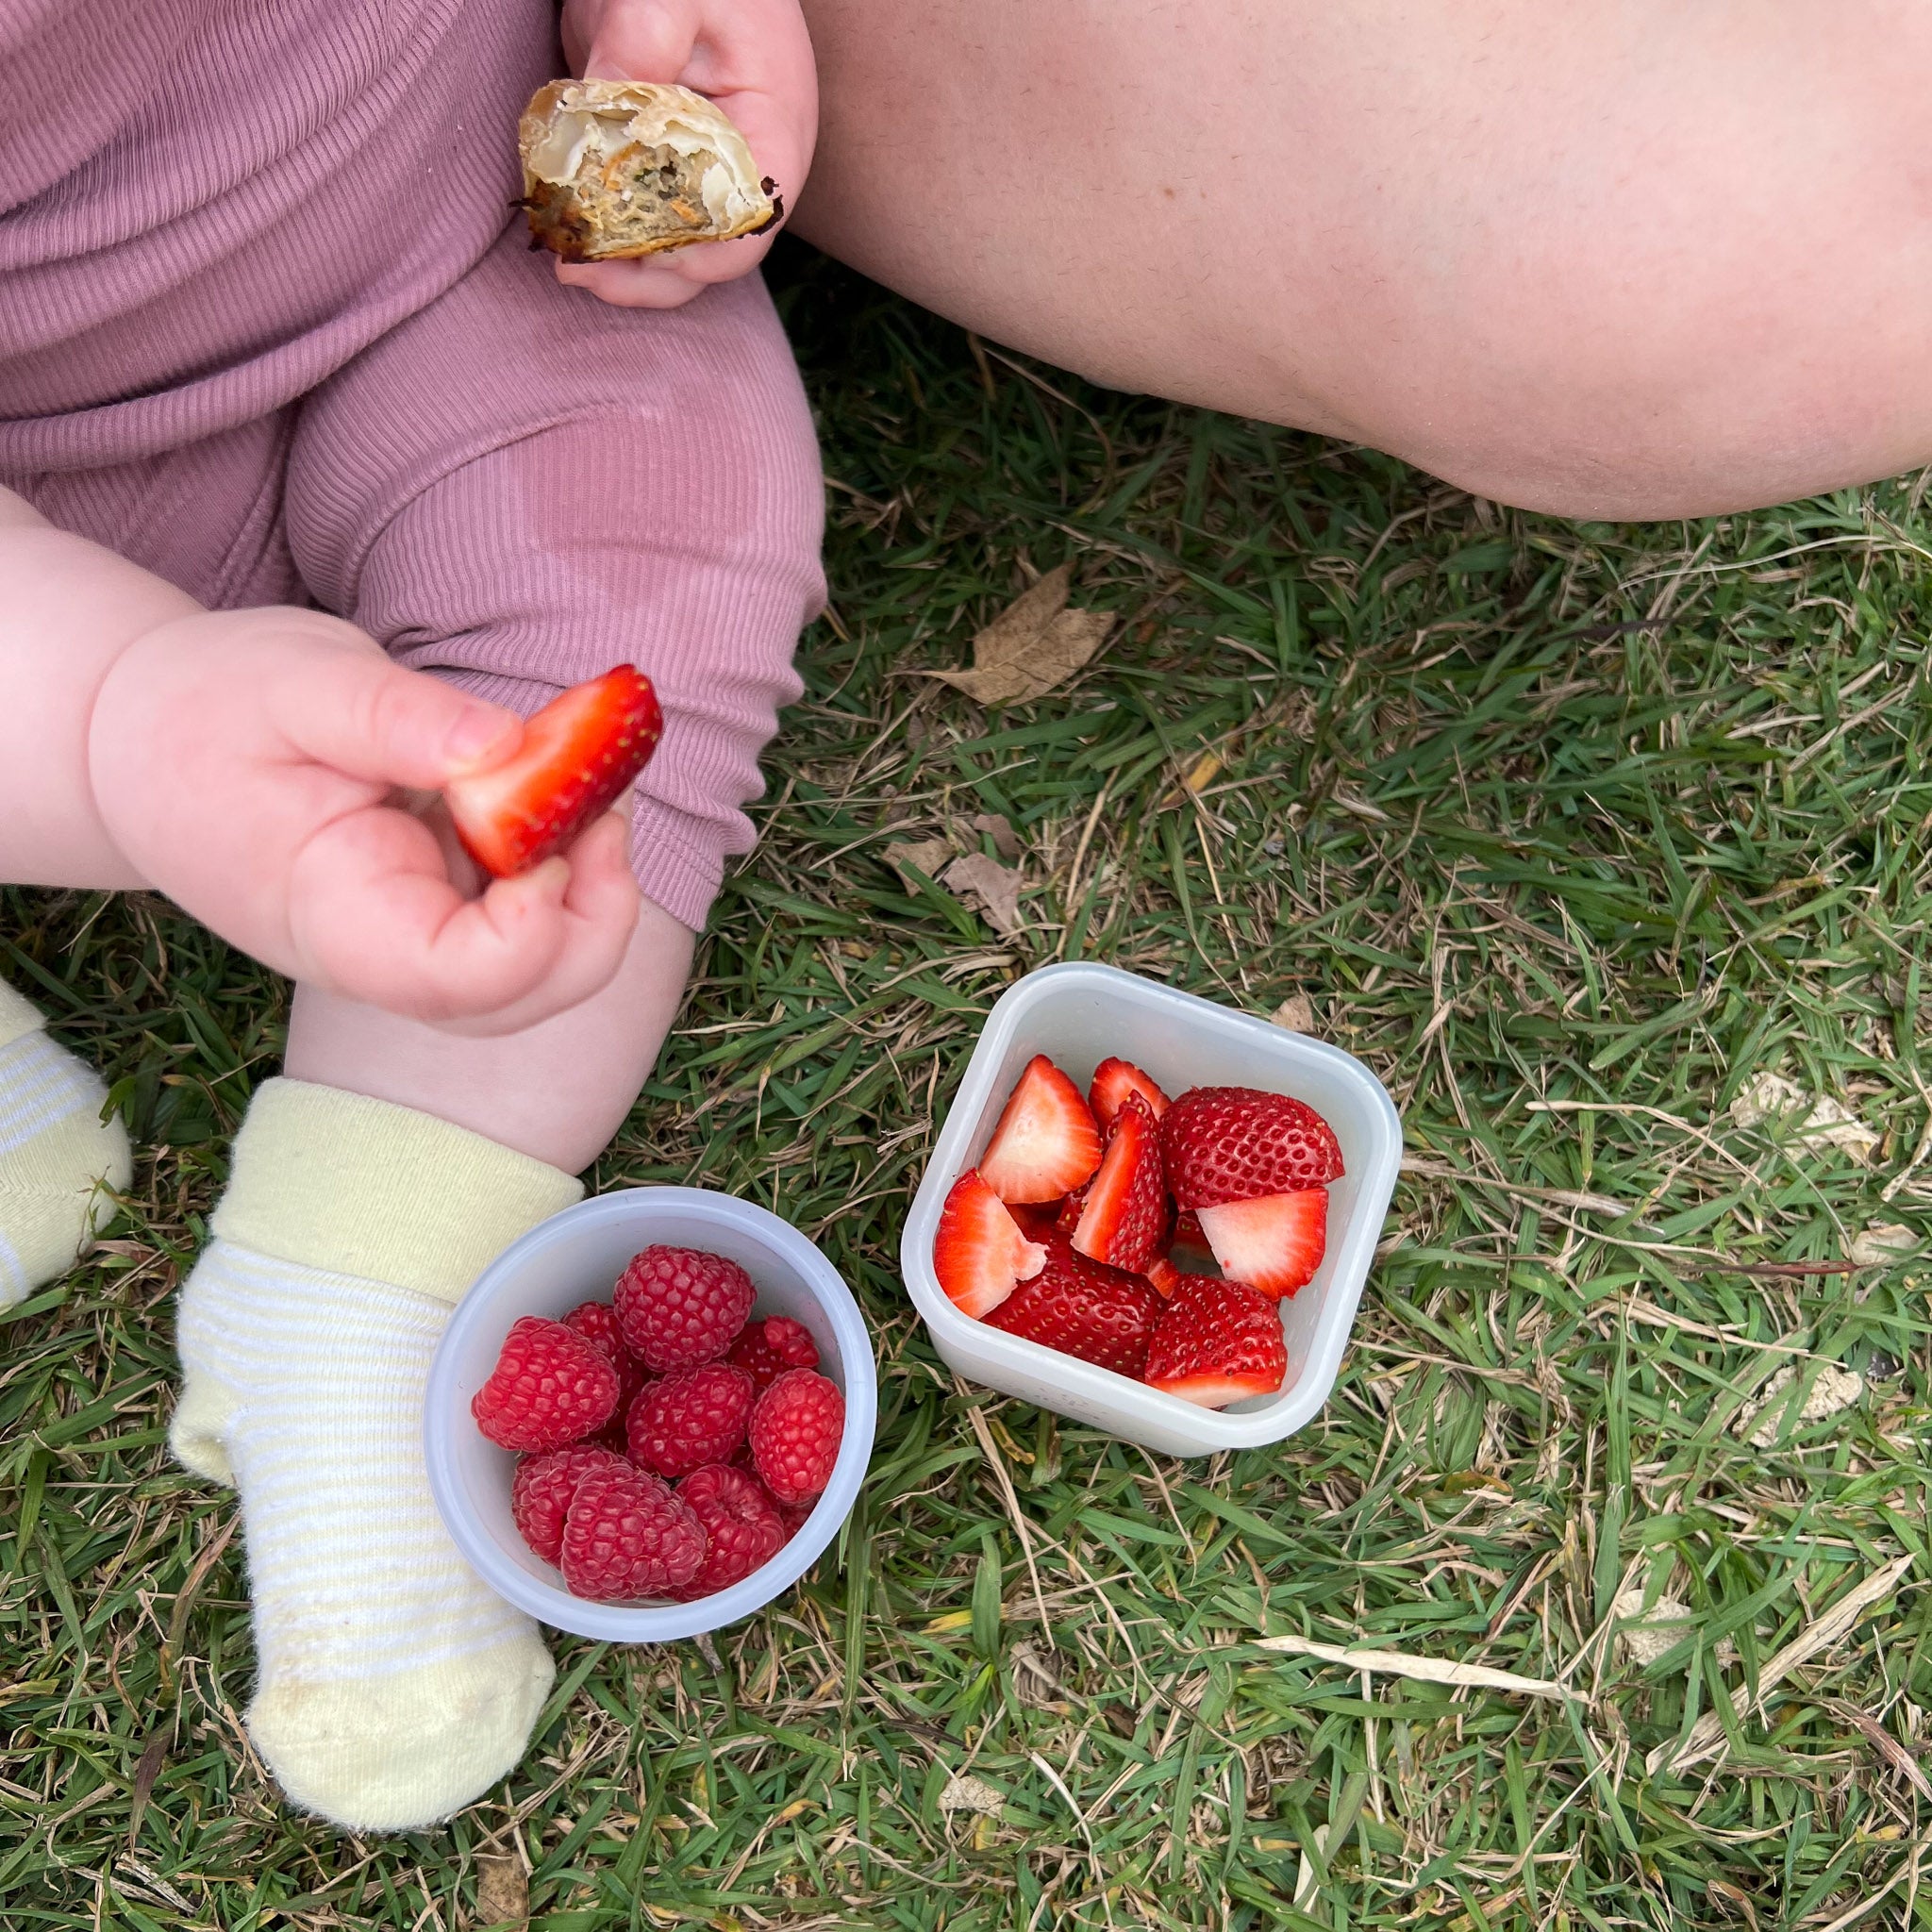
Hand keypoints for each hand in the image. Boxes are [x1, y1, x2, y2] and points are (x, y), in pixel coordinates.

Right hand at [88, 608, 641, 1032]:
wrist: (142, 743)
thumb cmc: (205, 710)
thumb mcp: (292, 681)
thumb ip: (396, 716)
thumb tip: (505, 745)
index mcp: (336, 920)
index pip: (452, 980)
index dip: (528, 931)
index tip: (547, 842)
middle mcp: (386, 954)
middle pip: (519, 998)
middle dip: (593, 921)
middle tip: (606, 810)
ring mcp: (421, 939)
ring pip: (539, 969)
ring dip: (593, 891)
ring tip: (593, 788)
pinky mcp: (444, 907)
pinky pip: (529, 915)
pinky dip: (570, 858)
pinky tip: (566, 784)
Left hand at [556, 0, 816, 309]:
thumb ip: (642, 42)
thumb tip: (596, 101)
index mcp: (772, 133)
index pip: (748, 224)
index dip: (695, 249)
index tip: (631, 245)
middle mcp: (745, 170)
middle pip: (711, 256)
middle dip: (646, 275)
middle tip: (577, 267)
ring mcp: (706, 175)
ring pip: (676, 250)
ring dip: (621, 265)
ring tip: (564, 256)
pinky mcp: (667, 170)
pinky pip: (646, 221)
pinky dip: (607, 233)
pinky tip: (566, 225)